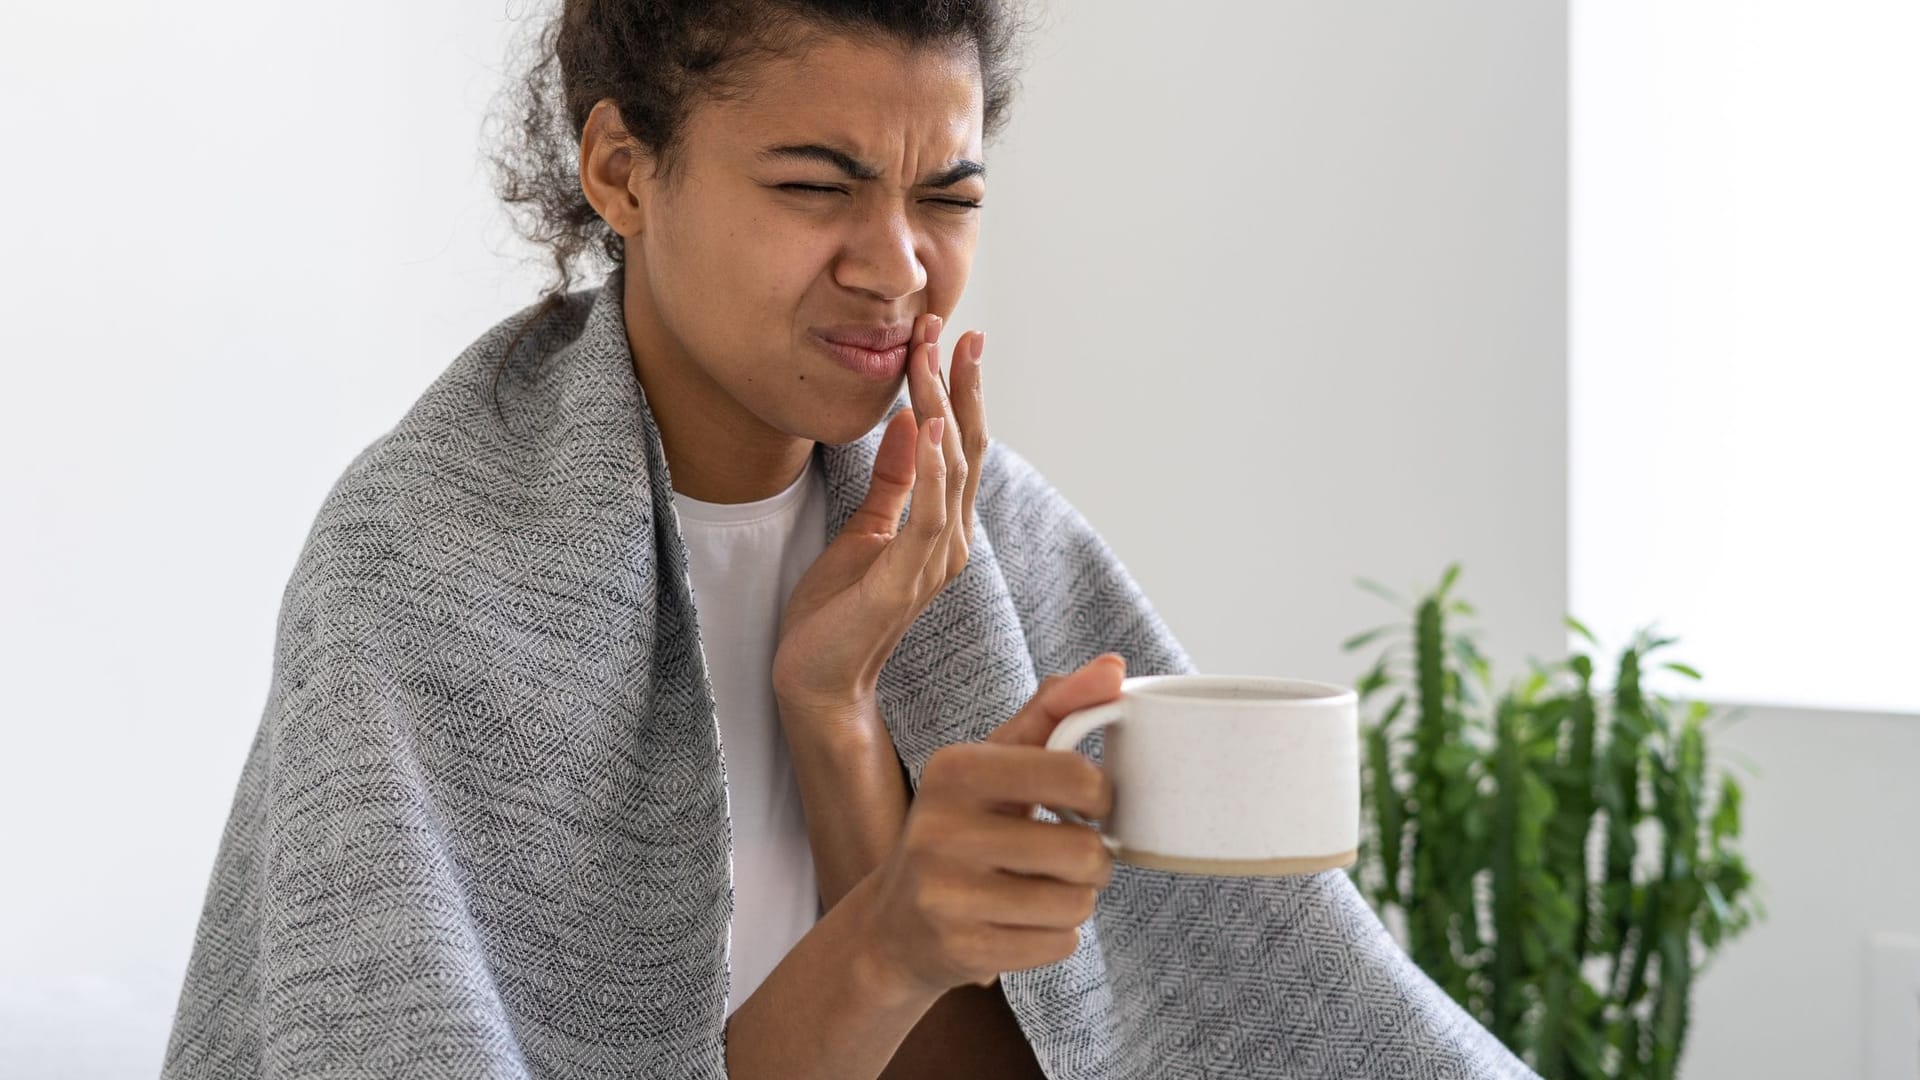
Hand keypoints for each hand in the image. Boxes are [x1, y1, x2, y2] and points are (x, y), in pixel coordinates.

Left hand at [771, 312, 987, 722]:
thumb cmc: (837, 616)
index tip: (951, 337)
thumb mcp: (863, 531)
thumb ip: (890, 483)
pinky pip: (927, 514)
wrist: (817, 680)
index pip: (961, 446)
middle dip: (959, 384)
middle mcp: (951, 542)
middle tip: (952, 328)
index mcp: (942, 528)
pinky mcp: (904, 579)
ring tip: (928, 358)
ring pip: (951, 470)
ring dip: (941, 408)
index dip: (959, 389)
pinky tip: (924, 426)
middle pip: (968, 448)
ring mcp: (933, 561)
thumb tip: (907, 425)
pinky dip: (929, 468)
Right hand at [852, 654, 1125, 997]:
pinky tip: (1019, 921)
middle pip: (1085, 851)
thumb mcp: (993, 761)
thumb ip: (1054, 710)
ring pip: (1077, 903)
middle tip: (1068, 854)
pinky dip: (1055, 936)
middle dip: (1093, 858)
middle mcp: (941, 831)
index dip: (1101, 795)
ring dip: (1076, 899)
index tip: (1088, 803)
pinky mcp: (962, 950)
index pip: (1075, 775)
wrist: (896, 923)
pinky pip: (1060, 945)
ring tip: (1041, 887)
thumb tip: (1115, 668)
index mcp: (954, 771)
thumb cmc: (960, 828)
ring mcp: (947, 896)